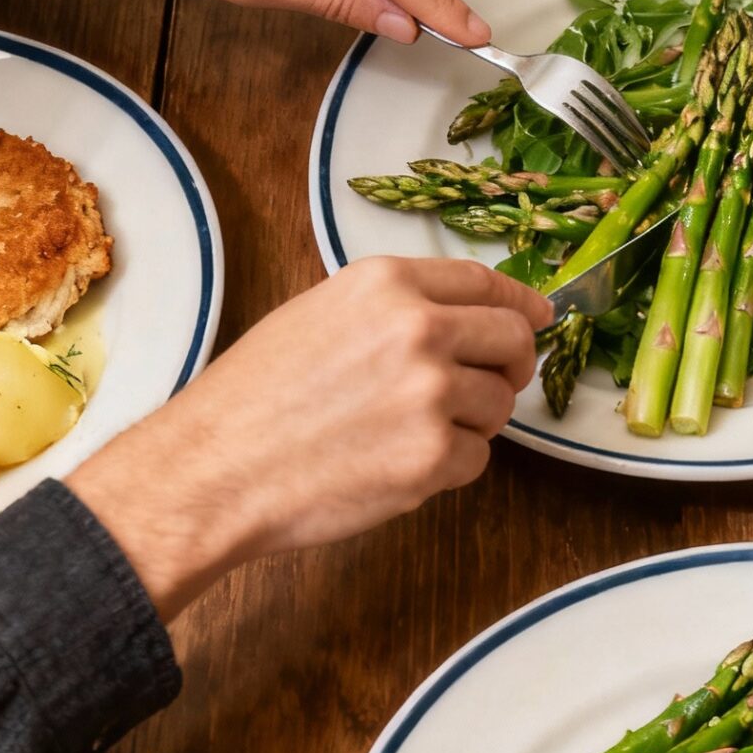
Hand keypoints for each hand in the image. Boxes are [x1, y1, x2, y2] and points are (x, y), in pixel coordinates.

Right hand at [69, 257, 548, 615]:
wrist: (215, 468)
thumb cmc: (254, 397)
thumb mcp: (320, 314)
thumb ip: (394, 309)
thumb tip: (462, 317)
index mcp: (387, 285)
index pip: (485, 283)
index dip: (519, 302)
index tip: (538, 316)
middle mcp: (419, 329)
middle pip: (512, 340)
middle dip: (514, 363)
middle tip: (498, 382)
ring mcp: (431, 394)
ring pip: (498, 405)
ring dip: (472, 421)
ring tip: (410, 433)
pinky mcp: (433, 457)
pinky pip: (476, 458)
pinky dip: (448, 466)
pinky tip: (396, 465)